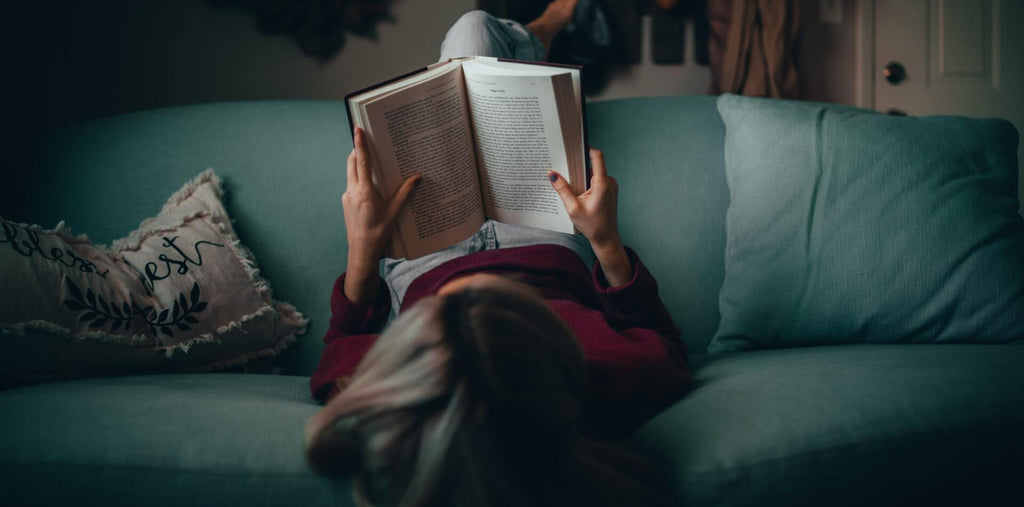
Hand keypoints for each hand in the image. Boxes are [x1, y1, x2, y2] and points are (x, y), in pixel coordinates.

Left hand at [342, 127, 419, 301]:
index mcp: (364, 192)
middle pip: (352, 162)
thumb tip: (417, 177)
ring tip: (370, 160)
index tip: (357, 129)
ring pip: (350, 173)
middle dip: (358, 149)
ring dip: (358, 163)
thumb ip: (405, 192)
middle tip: (365, 139)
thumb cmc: (379, 233)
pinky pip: (351, 184)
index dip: (360, 144)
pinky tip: (370, 183)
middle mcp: (352, 191)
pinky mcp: (345, 202)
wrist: (361, 251)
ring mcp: (346, 196)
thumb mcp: (395, 212)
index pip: (361, 161)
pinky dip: (358, 178)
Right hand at [549, 148, 631, 285]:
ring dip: (582, 176)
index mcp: (602, 184)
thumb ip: (562, 189)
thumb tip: (551, 174)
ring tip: (570, 184)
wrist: (606, 239)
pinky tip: (578, 193)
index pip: (597, 156)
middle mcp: (610, 182)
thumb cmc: (592, 226)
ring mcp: (611, 186)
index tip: (574, 148)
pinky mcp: (610, 191)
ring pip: (595, 173)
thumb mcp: (573, 208)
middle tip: (565, 168)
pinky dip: (587, 183)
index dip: (586, 149)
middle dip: (579, 166)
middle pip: (593, 164)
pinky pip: (597, 181)